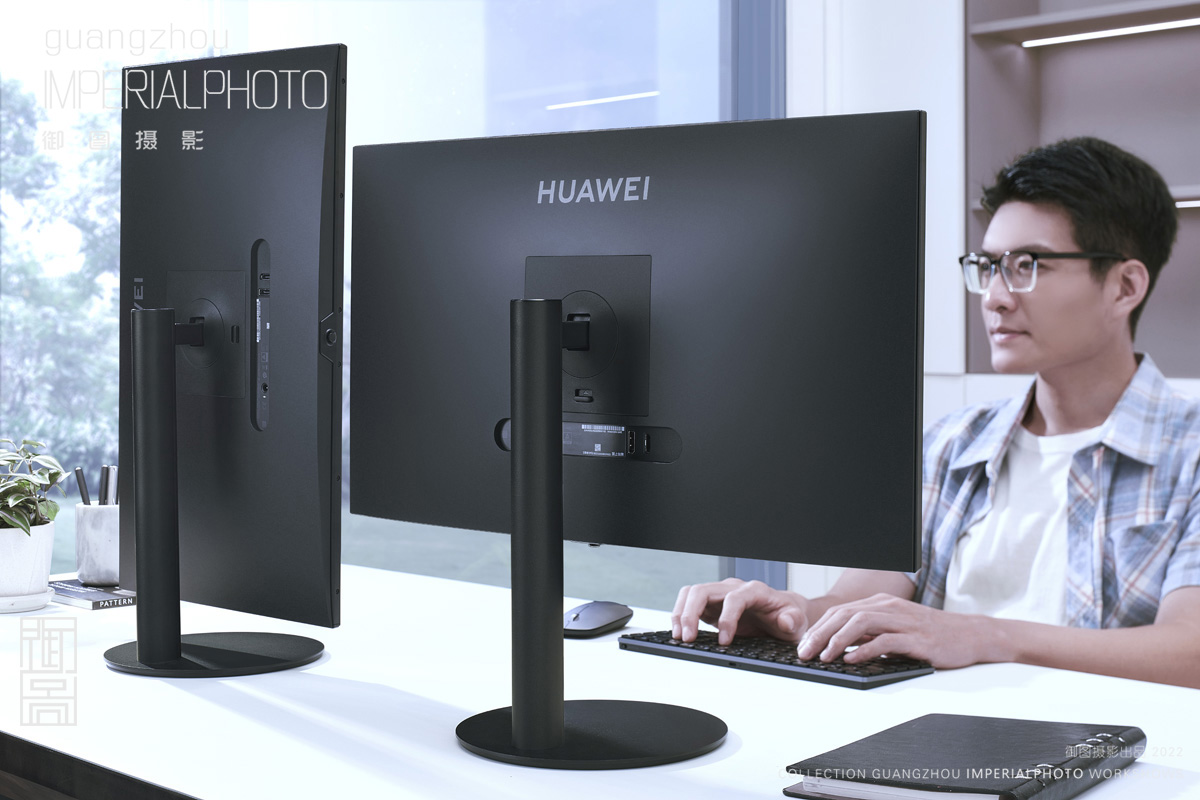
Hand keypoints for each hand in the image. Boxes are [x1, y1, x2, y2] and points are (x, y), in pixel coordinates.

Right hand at [672, 578, 808, 645]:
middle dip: (692, 613)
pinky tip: (680, 633)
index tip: (724, 641)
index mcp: (754, 591)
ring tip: (680, 636)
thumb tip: (784, 621)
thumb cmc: (788, 616)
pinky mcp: (711, 606)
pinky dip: (681, 616)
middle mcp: (733, 589)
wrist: (784, 615)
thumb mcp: (797, 621)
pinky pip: (689, 603)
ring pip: (691, 593)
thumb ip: (792, 620)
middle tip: (688, 638)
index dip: (726, 618)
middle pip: (703, 590)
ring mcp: (720, 596)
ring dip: (681, 613)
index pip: (733, 598)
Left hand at [796, 593, 997, 668]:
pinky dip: (864, 649)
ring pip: (860, 623)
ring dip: (836, 640)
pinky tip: (851, 659)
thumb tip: (841, 646)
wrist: (970, 635)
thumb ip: (871, 634)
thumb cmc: (931, 634)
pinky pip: (884, 640)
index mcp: (881, 603)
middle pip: (844, 615)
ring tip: (824, 656)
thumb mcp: (896, 629)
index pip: (840, 611)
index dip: (818, 628)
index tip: (803, 645)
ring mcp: (902, 621)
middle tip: (804, 652)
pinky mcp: (916, 638)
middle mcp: (888, 608)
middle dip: (819, 634)